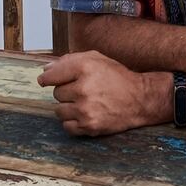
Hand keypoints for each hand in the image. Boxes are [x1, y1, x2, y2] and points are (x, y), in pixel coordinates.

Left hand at [37, 51, 163, 136]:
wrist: (140, 99)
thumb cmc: (117, 77)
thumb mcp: (98, 60)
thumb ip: (70, 60)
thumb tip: (45, 70)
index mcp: (85, 67)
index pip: (51, 75)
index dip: (47, 78)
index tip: (45, 80)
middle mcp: (84, 88)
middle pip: (56, 93)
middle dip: (67, 91)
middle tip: (84, 90)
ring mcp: (85, 109)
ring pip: (59, 110)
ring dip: (69, 107)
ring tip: (86, 103)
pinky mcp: (88, 126)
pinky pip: (66, 126)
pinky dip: (73, 121)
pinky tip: (86, 114)